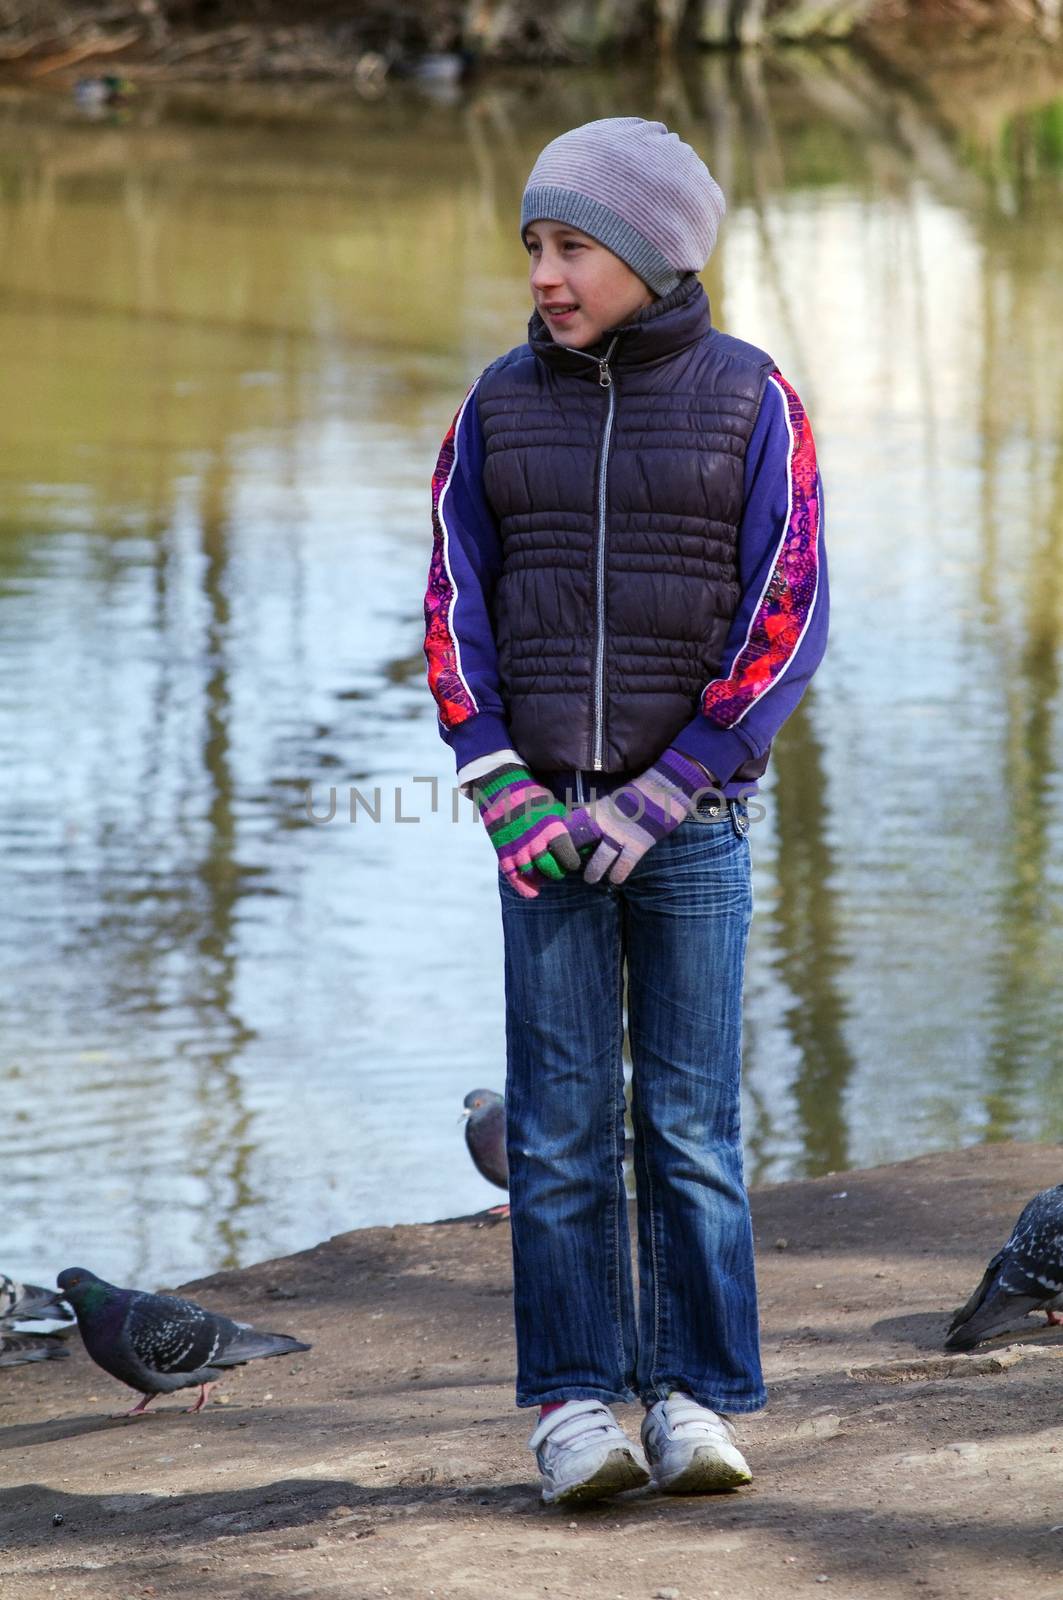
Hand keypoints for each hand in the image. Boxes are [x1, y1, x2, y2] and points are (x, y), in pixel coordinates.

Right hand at [474, 761, 581, 897]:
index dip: (573, 862)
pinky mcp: (503, 853)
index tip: (574, 862)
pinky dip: (524, 888)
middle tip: (560, 868)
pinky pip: (513, 877)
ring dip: (542, 878)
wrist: (501, 789)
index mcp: (550, 829)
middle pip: (552, 870)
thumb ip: (566, 825)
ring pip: (533, 874)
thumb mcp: (554, 806)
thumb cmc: (532, 796)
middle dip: (558, 872)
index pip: (568, 856)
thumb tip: (586, 839)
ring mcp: (517, 849)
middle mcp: (534, 842)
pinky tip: (532, 893)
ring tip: (546, 875)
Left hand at [571, 748, 710, 885]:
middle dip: (574, 856)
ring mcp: (622, 834)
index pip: (573, 823)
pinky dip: (618, 874)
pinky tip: (615, 879)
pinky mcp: (639, 844)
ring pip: (601, 858)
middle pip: (583, 842)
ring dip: (594, 871)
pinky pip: (624, 864)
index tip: (559, 846)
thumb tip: (589, 827)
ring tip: (590, 879)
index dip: (564, 836)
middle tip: (571, 866)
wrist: (666, 789)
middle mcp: (606, 822)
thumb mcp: (614, 800)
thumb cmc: (640, 794)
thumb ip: (602, 814)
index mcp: (598, 809)